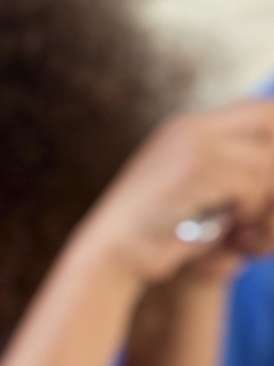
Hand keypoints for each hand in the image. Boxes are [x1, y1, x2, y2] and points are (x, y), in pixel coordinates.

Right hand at [69, 100, 273, 285]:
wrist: (109, 254)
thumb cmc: (154, 234)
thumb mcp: (190, 188)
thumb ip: (225, 166)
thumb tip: (270, 164)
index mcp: (187, 128)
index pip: (260, 110)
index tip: (267, 182)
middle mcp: (191, 127)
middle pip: (270, 121)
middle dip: (273, 167)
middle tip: (262, 204)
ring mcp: (192, 145)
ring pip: (266, 161)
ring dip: (264, 199)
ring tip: (243, 221)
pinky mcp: (195, 171)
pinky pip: (251, 185)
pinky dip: (248, 210)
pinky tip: (227, 224)